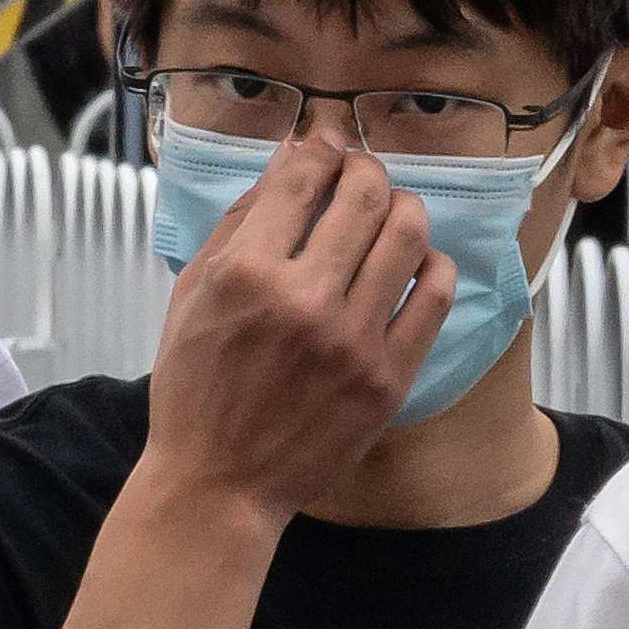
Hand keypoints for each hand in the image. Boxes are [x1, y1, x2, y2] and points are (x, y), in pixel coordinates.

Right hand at [144, 138, 446, 524]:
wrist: (220, 482)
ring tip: (392, 212)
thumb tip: (289, 161)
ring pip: (408, 236)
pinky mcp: (389, 376)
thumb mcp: (193, 294)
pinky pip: (435, 295)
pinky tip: (416, 263)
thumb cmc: (196, 388)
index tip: (326, 146)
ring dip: (405, 207)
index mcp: (246, 273)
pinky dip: (432, 264)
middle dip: (366, 169)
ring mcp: (353, 340)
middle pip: (364, 197)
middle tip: (361, 174)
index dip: (320, 148)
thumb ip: (239, 223)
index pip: (302, 178)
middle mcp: (304, 300)